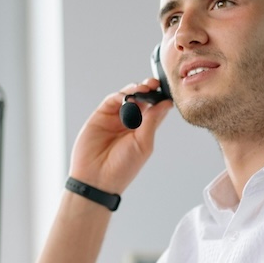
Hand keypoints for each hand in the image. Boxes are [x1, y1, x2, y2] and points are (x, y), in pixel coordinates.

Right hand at [69, 79, 171, 193]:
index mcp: (143, 130)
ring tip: (143, 89)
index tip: (167, 90)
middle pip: (141, 99)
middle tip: (154, 84)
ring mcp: (115, 118)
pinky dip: (120, 95)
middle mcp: (129, 122)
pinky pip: (111, 101)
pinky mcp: (100, 116)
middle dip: (148, 89)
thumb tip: (166, 103)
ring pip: (127, 97)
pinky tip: (127, 96)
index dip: (160, 98)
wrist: (96, 178)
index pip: (154, 109)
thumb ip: (152, 121)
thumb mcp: (143, 143)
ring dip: (135, 90)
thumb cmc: (122, 168)